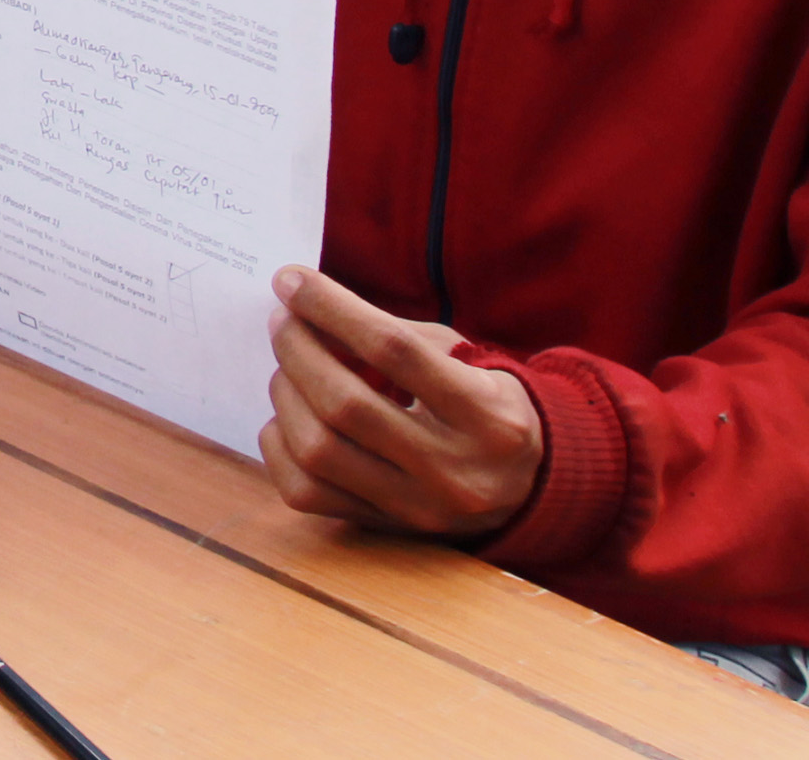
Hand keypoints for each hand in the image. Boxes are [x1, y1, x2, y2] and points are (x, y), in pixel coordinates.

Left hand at [261, 268, 546, 538]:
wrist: (529, 484)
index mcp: (487, 414)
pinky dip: (279, 447)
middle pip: (346, 404)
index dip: (332, 308)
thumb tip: (307, 307)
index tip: (290, 281)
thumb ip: (390, 333)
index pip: (394, 349)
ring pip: (318, 450)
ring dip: (285, 395)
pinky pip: (306, 491)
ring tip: (287, 368)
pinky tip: (288, 418)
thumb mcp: (459, 357)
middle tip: (283, 321)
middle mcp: (455, 469)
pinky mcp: (386, 528)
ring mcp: (418, 507)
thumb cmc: (485, 403)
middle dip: (297, 350)